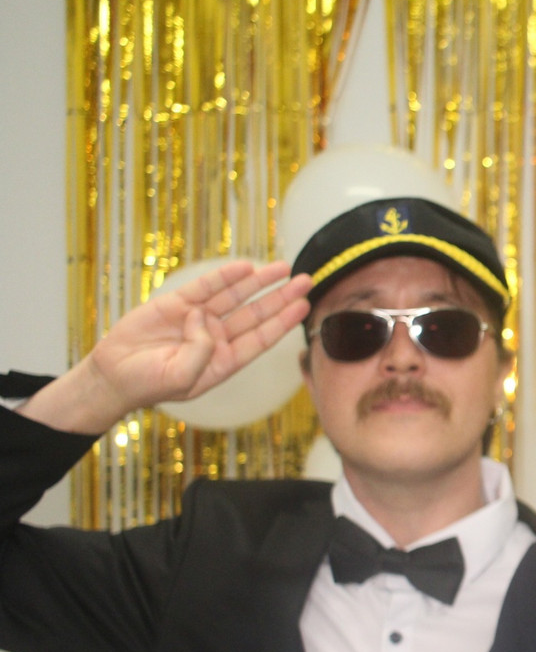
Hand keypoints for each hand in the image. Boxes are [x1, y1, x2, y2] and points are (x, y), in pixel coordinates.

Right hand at [21, 260, 311, 433]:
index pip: (261, 338)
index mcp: (225, 361)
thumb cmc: (148, 384)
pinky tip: (244, 267)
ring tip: (283, 267)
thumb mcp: (181, 377)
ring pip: (236, 296)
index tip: (304, 305)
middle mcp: (217, 338)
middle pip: (257, 314)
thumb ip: (200, 351)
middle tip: (306, 280)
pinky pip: (206, 288)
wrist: (111, 375)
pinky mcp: (177, 304)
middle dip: (282, 297)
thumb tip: (204, 317)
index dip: (283, 321)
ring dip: (259, 282)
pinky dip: (224, 277)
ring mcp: (198, 319)